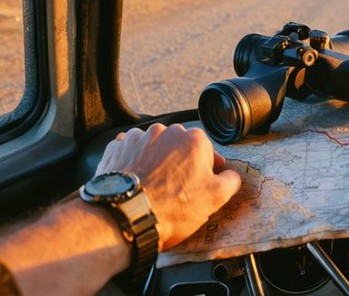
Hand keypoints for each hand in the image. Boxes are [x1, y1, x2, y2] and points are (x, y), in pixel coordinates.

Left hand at [96, 123, 240, 249]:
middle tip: (178, 187)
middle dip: (181, 162)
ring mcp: (139, 138)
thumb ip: (230, 181)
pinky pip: (131, 151)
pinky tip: (137, 179)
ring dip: (157, 161)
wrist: (126, 216)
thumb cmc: (172, 208)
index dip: (207, 168)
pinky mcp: (117, 148)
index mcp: (194, 140)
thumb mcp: (215, 198)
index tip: (203, 182)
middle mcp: (166, 132)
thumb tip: (231, 176)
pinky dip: (134, 161)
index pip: (207, 150)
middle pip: (180, 146)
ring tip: (155, 186)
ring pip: (154, 147)